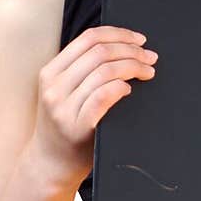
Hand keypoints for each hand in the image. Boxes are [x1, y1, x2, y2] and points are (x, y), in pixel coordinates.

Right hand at [31, 24, 158, 189]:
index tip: (139, 39)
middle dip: (132, 51)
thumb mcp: (63, 94)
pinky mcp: (77, 126)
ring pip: (105, 71)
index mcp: (50, 72)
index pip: (88, 38)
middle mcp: (54, 87)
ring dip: (133, 67)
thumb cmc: (64, 128)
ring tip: (148, 72)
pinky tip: (130, 90)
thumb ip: (81, 73)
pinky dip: (121, 88)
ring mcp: (64, 107)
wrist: (50, 166)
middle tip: (150, 57)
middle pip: (100, 52)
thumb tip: (121, 48)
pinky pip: (104, 96)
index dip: (118, 34)